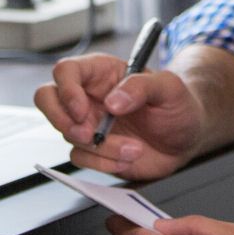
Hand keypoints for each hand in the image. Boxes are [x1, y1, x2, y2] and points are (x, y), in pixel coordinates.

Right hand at [34, 54, 203, 179]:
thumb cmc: (178, 105)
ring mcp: (88, 124)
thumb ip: (142, 87)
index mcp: (102, 72)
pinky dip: (104, 163)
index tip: (83, 110)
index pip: (66, 71)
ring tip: (133, 148)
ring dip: (100, 148)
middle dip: (62, 120)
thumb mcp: (169, 88)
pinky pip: (81, 158)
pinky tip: (128, 157)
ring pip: (67, 135)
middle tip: (89, 134)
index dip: (67, 90)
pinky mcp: (93, 149)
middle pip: (46, 98)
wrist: (187, 138)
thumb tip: (113, 101)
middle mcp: (89, 96)